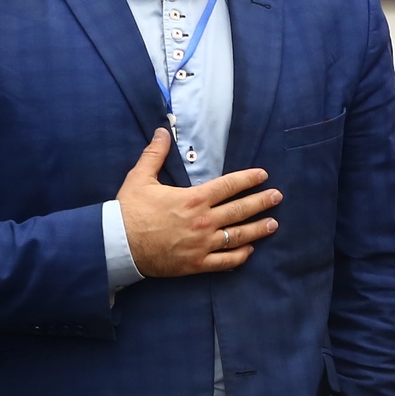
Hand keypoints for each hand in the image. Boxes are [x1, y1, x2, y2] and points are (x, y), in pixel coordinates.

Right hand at [119, 129, 279, 276]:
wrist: (117, 244)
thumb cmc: (128, 210)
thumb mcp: (140, 177)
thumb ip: (155, 154)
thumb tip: (162, 131)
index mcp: (194, 199)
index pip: (229, 186)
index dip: (248, 179)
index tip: (263, 176)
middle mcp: (203, 221)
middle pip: (240, 210)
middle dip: (262, 202)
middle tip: (278, 197)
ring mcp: (202, 244)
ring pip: (238, 236)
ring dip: (258, 229)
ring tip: (273, 224)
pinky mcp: (196, 264)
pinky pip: (225, 261)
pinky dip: (240, 256)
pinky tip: (250, 250)